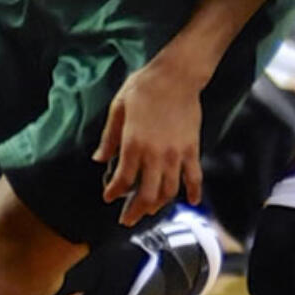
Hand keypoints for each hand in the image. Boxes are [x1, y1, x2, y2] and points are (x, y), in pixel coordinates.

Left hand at [93, 52, 204, 225]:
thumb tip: (99, 159)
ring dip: (159, 206)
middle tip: (127, 219)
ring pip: (169, 191)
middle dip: (135, 211)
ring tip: (150, 212)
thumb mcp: (118, 108)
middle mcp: (155, 154)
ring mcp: (176, 154)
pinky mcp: (192, 149)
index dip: (114, 193)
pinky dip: (194, 192)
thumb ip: (109, 137)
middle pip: (146, 194)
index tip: (109, 197)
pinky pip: (194, 177)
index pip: (123, 180)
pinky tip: (192, 201)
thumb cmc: (145, 87)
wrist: (177, 75)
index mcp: (134, 143)